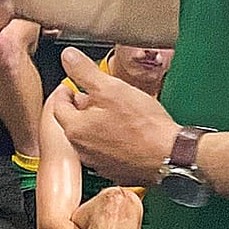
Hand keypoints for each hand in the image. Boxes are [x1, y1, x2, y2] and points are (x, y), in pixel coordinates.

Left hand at [50, 47, 178, 186]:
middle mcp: (83, 149)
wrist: (170, 156)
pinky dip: (110, 140)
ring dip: (96, 124)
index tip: (69, 86)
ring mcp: (99, 163)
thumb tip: (68, 56)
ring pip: (90, 138)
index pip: (58, 106)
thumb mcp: (111, 89)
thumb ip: (85, 71)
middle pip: (74, 122)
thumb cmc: (143, 126)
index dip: (64, 92)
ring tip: (112, 112)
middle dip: (81, 107)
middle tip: (93, 96)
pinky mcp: (116, 171)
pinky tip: (125, 132)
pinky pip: (106, 152)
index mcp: (76, 129)